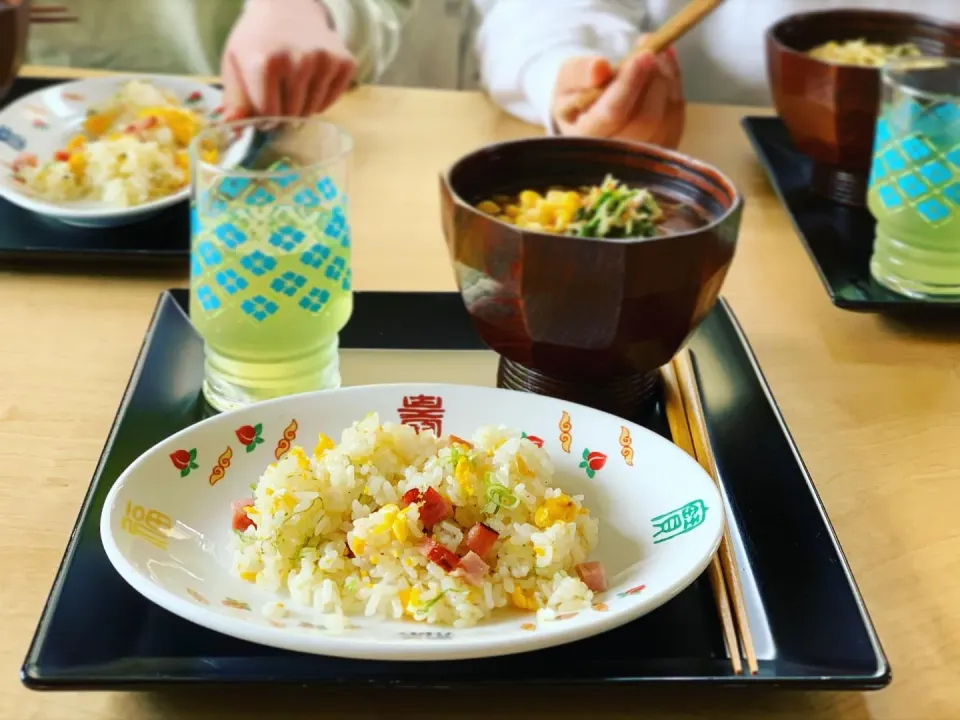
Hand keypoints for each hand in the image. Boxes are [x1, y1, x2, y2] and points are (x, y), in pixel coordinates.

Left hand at [222, 0, 355, 117]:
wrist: (289, 6)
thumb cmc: (257, 39)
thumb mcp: (235, 63)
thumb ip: (234, 99)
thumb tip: (232, 128)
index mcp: (264, 63)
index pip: (269, 115)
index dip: (263, 118)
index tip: (262, 108)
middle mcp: (298, 61)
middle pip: (291, 115)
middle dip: (283, 113)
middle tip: (278, 95)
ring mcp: (324, 61)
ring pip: (312, 111)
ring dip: (301, 107)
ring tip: (293, 86)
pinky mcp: (344, 62)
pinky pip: (330, 102)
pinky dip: (320, 101)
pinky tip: (310, 82)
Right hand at [551, 39, 684, 148]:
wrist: (586, 119)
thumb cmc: (574, 101)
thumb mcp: (565, 82)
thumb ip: (578, 73)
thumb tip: (600, 68)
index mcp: (584, 140)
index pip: (611, 114)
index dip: (629, 84)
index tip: (643, 55)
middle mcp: (614, 157)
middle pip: (646, 120)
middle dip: (654, 80)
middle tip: (650, 51)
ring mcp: (642, 158)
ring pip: (666, 119)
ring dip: (667, 80)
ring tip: (656, 53)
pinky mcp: (662, 149)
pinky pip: (676, 117)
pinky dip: (675, 86)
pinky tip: (665, 66)